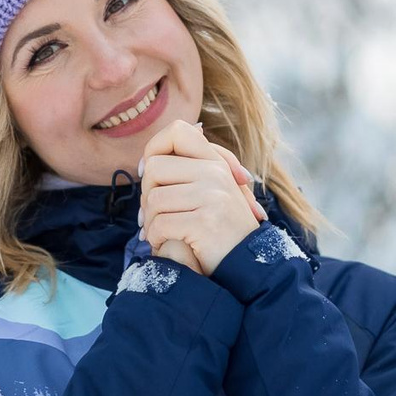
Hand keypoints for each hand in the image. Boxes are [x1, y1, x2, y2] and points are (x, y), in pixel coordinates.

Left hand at [136, 119, 267, 276]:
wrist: (248, 265)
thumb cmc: (222, 230)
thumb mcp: (215, 191)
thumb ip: (195, 166)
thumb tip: (169, 145)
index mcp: (216, 162)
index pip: (177, 131)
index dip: (154, 149)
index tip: (150, 175)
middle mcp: (216, 173)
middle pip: (154, 168)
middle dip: (147, 195)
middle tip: (154, 216)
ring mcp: (212, 196)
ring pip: (153, 199)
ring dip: (150, 222)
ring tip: (161, 234)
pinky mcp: (205, 222)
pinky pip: (160, 224)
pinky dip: (157, 238)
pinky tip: (167, 244)